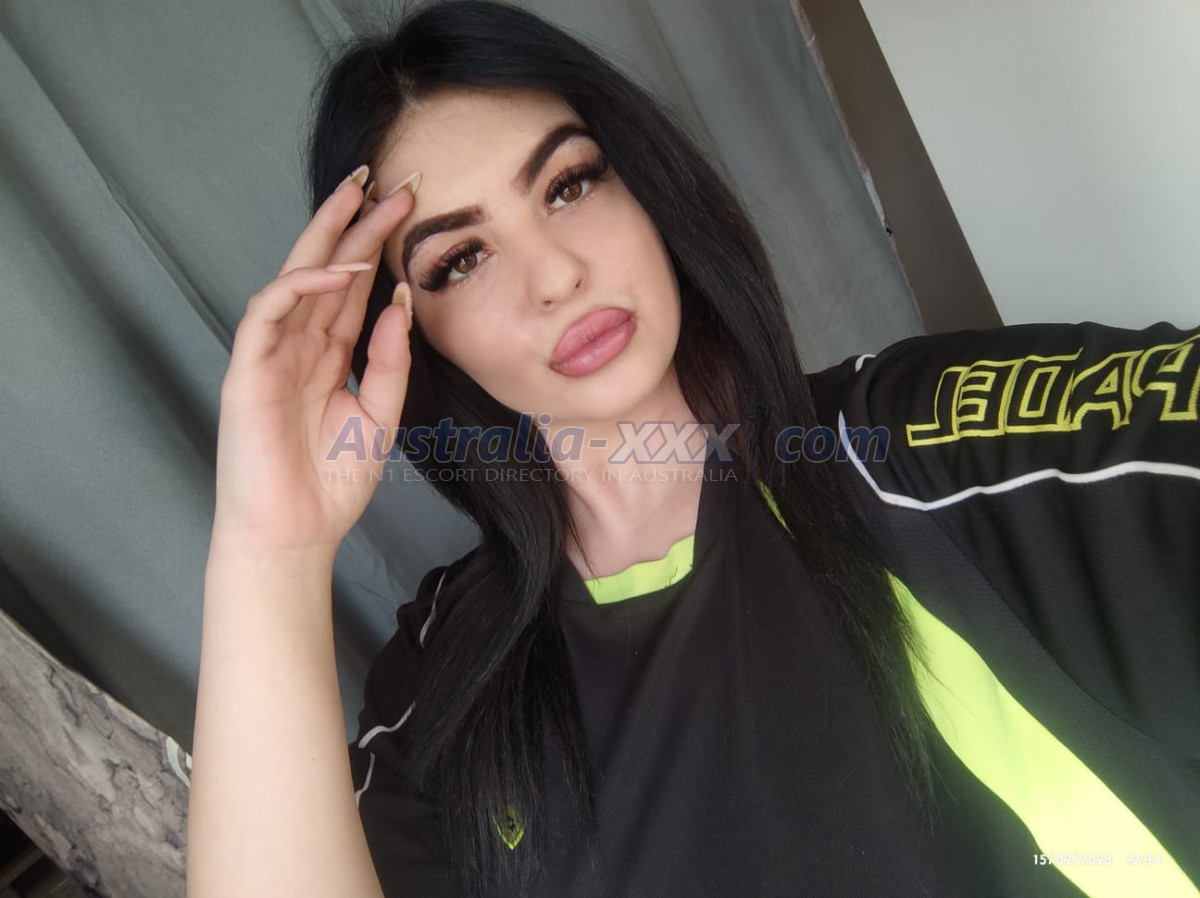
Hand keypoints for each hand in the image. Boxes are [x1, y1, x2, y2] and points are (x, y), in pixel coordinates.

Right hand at [211, 168, 418, 555]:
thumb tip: (401, 302)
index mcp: (328, 355)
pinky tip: (336, 267)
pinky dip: (301, 284)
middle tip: (390, 180)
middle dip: (355, 221)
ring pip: (297, 276)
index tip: (410, 208)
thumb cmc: (332, 481)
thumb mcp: (380, 414)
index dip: (377, 246)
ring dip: (328, 236)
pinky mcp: (247, 367)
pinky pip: (269, 310)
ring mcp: (270, 352)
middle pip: (327, 268)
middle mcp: (299, 344)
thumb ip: (390, 360)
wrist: (297, 532)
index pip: (353, 287)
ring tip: (363, 198)